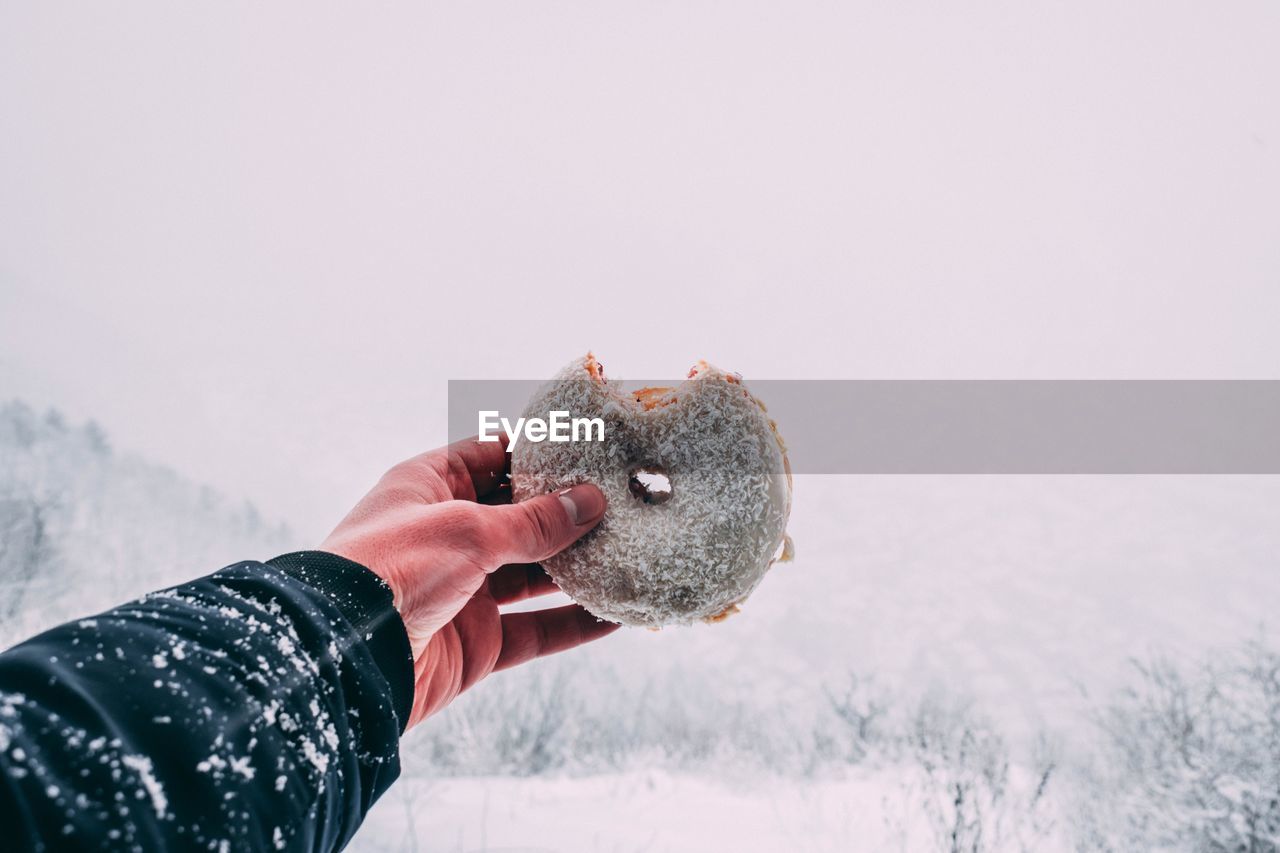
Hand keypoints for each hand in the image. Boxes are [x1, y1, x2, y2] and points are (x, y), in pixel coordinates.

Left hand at [320, 437, 616, 728]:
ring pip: (534, 574)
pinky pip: (537, 629)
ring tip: (632, 551)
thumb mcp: (467, 530)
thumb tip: (590, 502)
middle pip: (520, 517)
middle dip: (569, 512)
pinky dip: (576, 623)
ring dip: (580, 567)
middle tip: (625, 501)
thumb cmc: (390, 570)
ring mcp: (463, 591)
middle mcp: (446, 537)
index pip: (489, 457)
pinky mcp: (477, 642)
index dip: (536, 452)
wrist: (346, 660)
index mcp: (428, 490)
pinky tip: (616, 614)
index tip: (589, 448)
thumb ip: (533, 521)